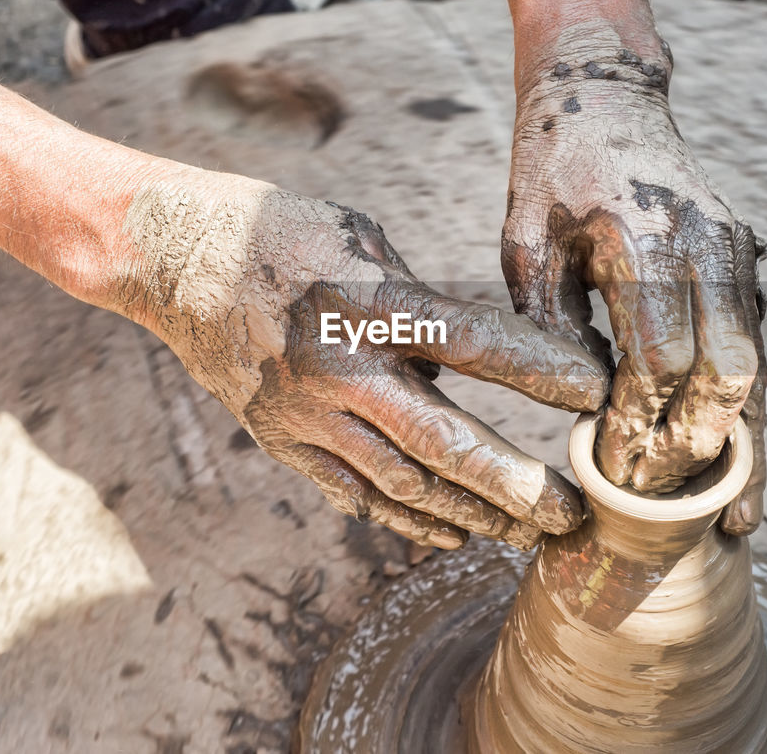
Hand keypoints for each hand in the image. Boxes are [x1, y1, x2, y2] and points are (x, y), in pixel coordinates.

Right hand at [114, 169, 607, 549]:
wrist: (172, 259)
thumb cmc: (281, 233)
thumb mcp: (362, 240)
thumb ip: (422, 300)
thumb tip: (488, 351)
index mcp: (368, 301)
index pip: (474, 343)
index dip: (541, 371)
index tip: (594, 393)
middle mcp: (340, 368)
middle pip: (443, 442)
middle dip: (515, 484)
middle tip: (571, 513)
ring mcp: (307, 414)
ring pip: (403, 484)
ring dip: (472, 514)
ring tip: (526, 532)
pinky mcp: (283, 441)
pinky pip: (354, 494)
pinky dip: (409, 519)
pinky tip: (454, 533)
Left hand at [500, 37, 766, 534]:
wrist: (605, 94)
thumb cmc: (550, 169)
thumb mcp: (525, 240)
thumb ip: (550, 322)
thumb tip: (585, 404)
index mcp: (642, 238)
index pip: (657, 358)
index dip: (639, 423)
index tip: (613, 470)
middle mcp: (705, 246)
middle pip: (727, 372)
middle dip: (697, 446)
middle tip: (661, 498)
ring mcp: (735, 251)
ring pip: (757, 366)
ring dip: (743, 442)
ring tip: (736, 514)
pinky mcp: (745, 259)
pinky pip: (758, 346)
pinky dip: (752, 408)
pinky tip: (745, 460)